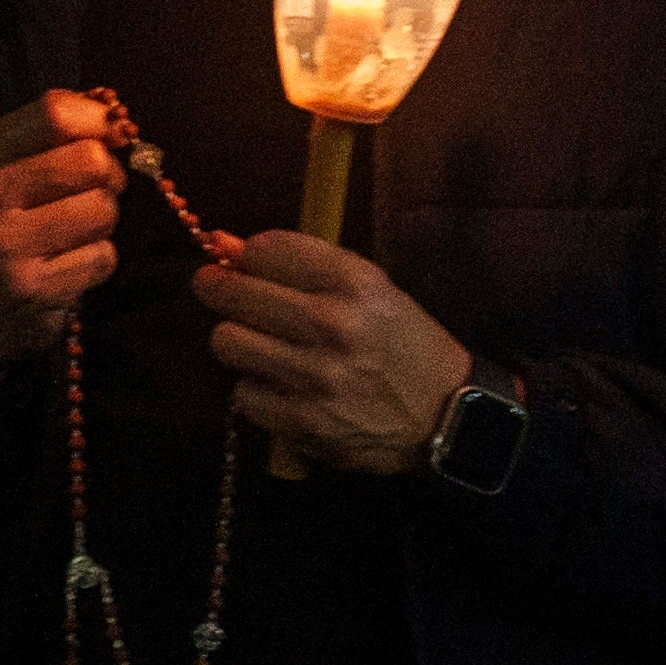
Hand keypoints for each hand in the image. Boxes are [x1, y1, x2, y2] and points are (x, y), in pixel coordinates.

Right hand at [0, 92, 121, 380]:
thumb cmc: (3, 225)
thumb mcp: (8, 168)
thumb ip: (55, 135)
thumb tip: (115, 118)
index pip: (56, 112)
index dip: (98, 122)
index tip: (108, 140)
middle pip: (92, 161)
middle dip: (108, 178)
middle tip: (92, 194)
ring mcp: (8, 243)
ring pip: (103, 210)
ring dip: (103, 224)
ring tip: (74, 233)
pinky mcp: (34, 287)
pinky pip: (102, 257)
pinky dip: (96, 261)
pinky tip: (68, 267)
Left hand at [195, 230, 471, 475]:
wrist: (446, 416)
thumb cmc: (404, 345)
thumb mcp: (369, 290)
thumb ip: (299, 266)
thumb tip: (222, 243)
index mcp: (355, 282)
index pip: (265, 249)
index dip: (245, 254)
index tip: (245, 263)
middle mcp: (332, 324)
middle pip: (236, 294)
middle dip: (219, 289)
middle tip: (219, 292)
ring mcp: (315, 376)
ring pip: (229, 344)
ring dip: (236, 342)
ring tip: (257, 345)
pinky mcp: (303, 422)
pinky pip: (243, 395)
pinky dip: (255, 391)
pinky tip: (279, 388)